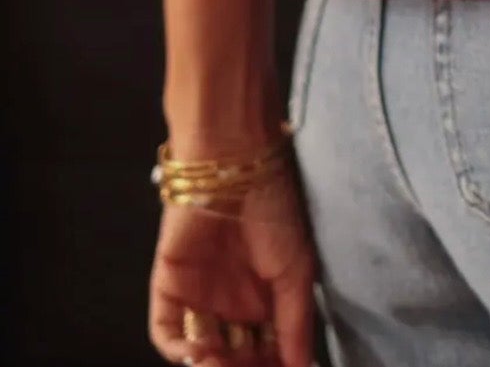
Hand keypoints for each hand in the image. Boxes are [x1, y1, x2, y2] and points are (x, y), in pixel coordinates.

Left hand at [149, 165, 316, 366]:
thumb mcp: (298, 269)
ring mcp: (199, 298)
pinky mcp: (169, 288)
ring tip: (222, 364)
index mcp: (266, 300)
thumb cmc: (275, 210)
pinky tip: (198, 353)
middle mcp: (232, 304)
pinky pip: (167, 333)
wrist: (235, 166)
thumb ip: (296, 324)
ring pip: (200, 352)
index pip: (266, 353)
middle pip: (234, 358)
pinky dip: (179, 351)